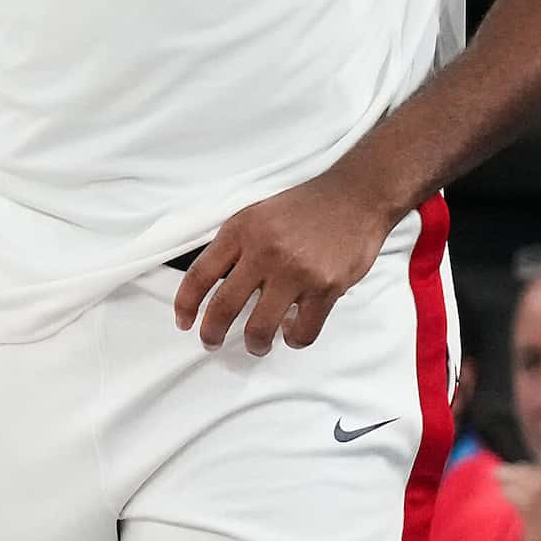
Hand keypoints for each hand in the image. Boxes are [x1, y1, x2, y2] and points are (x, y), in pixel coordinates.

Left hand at [174, 168, 400, 353]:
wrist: (355, 197)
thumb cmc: (306, 207)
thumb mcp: (259, 213)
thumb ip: (236, 245)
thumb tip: (212, 283)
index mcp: (242, 230)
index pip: (200, 274)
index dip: (186, 304)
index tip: (184, 322)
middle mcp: (265, 251)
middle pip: (223, 307)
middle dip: (212, 333)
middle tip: (211, 341)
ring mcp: (296, 271)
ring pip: (260, 328)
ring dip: (254, 344)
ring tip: (257, 343)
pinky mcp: (325, 288)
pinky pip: (302, 332)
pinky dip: (293, 338)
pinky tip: (292, 330)